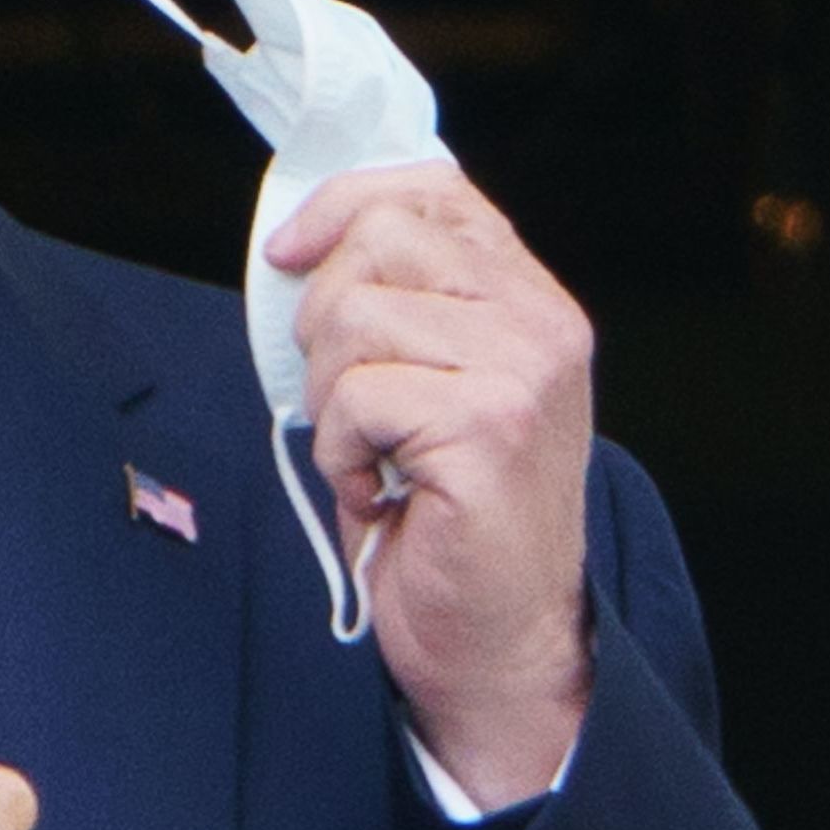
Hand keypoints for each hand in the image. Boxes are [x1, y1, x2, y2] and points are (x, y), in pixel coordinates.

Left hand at [262, 162, 595, 809]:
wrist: (497, 637)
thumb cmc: (444, 520)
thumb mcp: (426, 387)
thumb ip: (399, 307)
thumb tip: (299, 245)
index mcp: (530, 299)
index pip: (431, 191)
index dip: (341, 208)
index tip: (288, 255)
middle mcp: (541, 322)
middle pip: (379, 240)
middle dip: (324, 323)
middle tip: (348, 404)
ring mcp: (522, 370)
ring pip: (355, 317)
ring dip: (330, 399)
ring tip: (370, 455)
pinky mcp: (488, 426)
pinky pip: (357, 397)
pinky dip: (341, 453)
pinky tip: (380, 491)